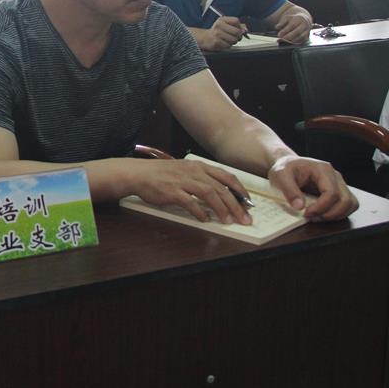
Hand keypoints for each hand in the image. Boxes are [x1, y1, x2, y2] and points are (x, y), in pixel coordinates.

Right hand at [125, 158, 252, 224]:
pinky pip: (190, 202)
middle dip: (236, 205)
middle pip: (221, 188)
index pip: (227, 177)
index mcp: (199, 166)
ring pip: (209, 194)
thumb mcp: (185, 170)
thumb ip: (201, 179)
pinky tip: (205, 219)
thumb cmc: (162, 174)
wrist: (139, 173)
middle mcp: (193, 172)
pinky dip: (200, 212)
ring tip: (228, 221)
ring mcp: (183, 181)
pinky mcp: (172, 191)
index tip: (248, 203)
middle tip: (244, 218)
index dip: (241, 190)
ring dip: (221, 209)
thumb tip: (220, 195)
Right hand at [205, 15, 246, 50]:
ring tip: (227, 40)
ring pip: (234, 40)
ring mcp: (217, 34)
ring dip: (233, 42)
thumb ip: (237, 25)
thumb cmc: (216, 31)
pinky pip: (228, 45)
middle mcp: (219, 25)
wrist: (204, 38)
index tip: (236, 29)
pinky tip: (223, 43)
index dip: (239, 26)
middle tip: (235, 37)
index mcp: (222, 20)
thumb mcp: (226, 24)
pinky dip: (227, 45)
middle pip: (237, 31)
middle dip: (238, 36)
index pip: (236, 21)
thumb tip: (245, 30)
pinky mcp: (216, 42)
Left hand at [267, 156, 357, 220]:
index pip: (332, 192)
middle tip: (312, 217)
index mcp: (323, 169)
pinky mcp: (339, 192)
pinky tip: (322, 214)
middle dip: (330, 214)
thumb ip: (289, 190)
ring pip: (351, 204)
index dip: (321, 207)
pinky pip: (348, 205)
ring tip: (317, 217)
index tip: (306, 213)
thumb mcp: (280, 175)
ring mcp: (339, 184)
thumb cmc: (285, 168)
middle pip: (346, 200)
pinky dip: (338, 213)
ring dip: (336, 215)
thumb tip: (300, 207)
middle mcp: (335, 176)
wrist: (288, 165)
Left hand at [274, 10, 309, 44]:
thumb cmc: (293, 19)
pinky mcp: (308, 35)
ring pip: (301, 37)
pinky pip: (303, 40)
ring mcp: (307, 30)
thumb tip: (277, 27)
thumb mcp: (286, 18)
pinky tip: (290, 43)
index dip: (285, 31)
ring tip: (284, 41)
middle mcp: (305, 24)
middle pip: (297, 32)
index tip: (279, 35)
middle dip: (288, 37)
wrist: (303, 19)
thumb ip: (281, 22)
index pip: (292, 25)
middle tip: (281, 39)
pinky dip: (296, 42)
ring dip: (292, 40)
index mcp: (299, 19)